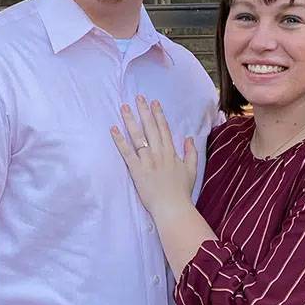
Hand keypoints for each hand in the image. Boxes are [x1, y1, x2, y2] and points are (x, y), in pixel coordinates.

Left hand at [111, 95, 197, 218]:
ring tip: (124, 107)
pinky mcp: (136, 170)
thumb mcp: (191, 170)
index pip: (163, 129)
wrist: (172, 207)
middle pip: (150, 128)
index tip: (154, 103)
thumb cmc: (181, 192)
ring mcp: (147, 161)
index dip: (158, 115)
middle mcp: (158, 153)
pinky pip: (126, 152)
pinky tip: (113, 129)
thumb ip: (191, 153)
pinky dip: (120, 140)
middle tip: (138, 97)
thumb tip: (189, 138)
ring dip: (130, 121)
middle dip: (144, 112)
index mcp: (170, 153)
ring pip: (137, 137)